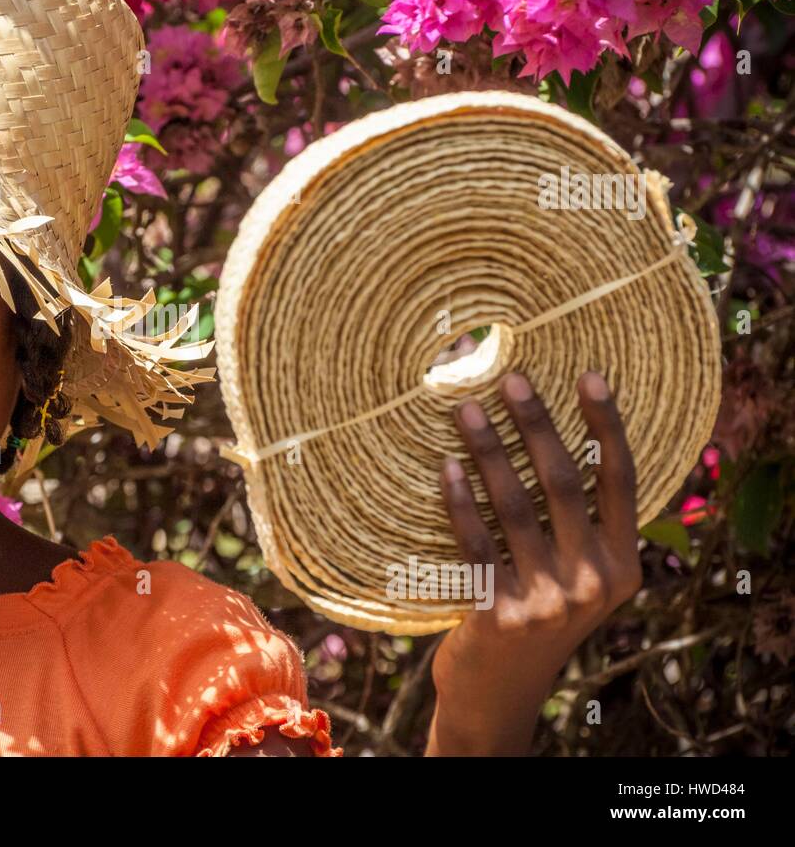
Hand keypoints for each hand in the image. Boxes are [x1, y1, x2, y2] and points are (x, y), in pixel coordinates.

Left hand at [425, 370, 642, 755]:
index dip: (606, 424)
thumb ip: (577, 525)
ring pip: (515, 506)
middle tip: (510, 378)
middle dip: (537, 424)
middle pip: (564, 483)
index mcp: (623, 565)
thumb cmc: (536, 615)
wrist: (499, 694)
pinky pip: (475, 544)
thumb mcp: (576, 578)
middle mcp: (594, 582)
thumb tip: (551, 432)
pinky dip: (459, 502)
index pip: (619, 480)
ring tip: (465, 408)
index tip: (588, 374)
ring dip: (489, 450)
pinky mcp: (499, 615)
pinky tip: (445, 468)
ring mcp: (547, 600)